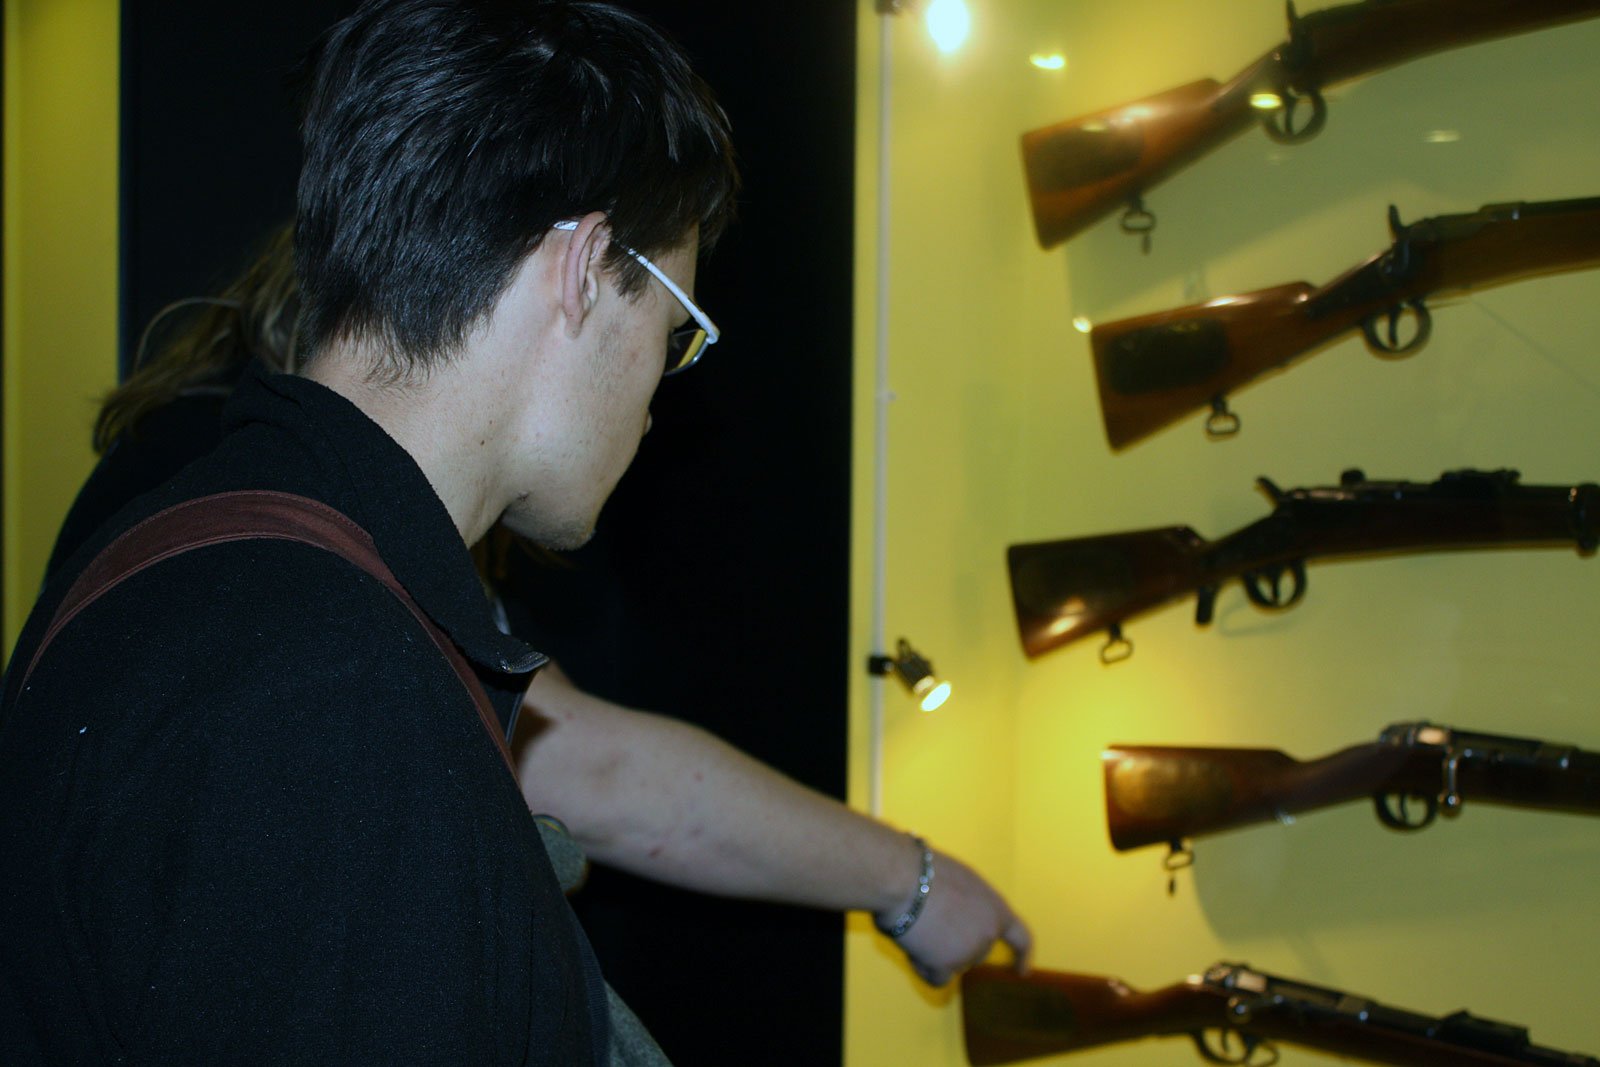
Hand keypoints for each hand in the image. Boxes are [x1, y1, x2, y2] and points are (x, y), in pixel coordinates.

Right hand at [886, 849, 1030, 986]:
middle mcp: (989, 932)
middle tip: (930, 922)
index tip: (1022, 972)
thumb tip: (953, 923)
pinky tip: (913, 948)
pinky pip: (937, 979)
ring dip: (935, 953)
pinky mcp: (947, 965)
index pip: (1020, 937)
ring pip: (952, 964)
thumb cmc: (923, 871)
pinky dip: (924, 968)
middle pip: (975, 954)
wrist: (903, 878)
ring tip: (917, 924)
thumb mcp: (960, 881)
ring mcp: (970, 951)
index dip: (1022, 955)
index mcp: (996, 908)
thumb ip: (968, 905)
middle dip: (955, 946)